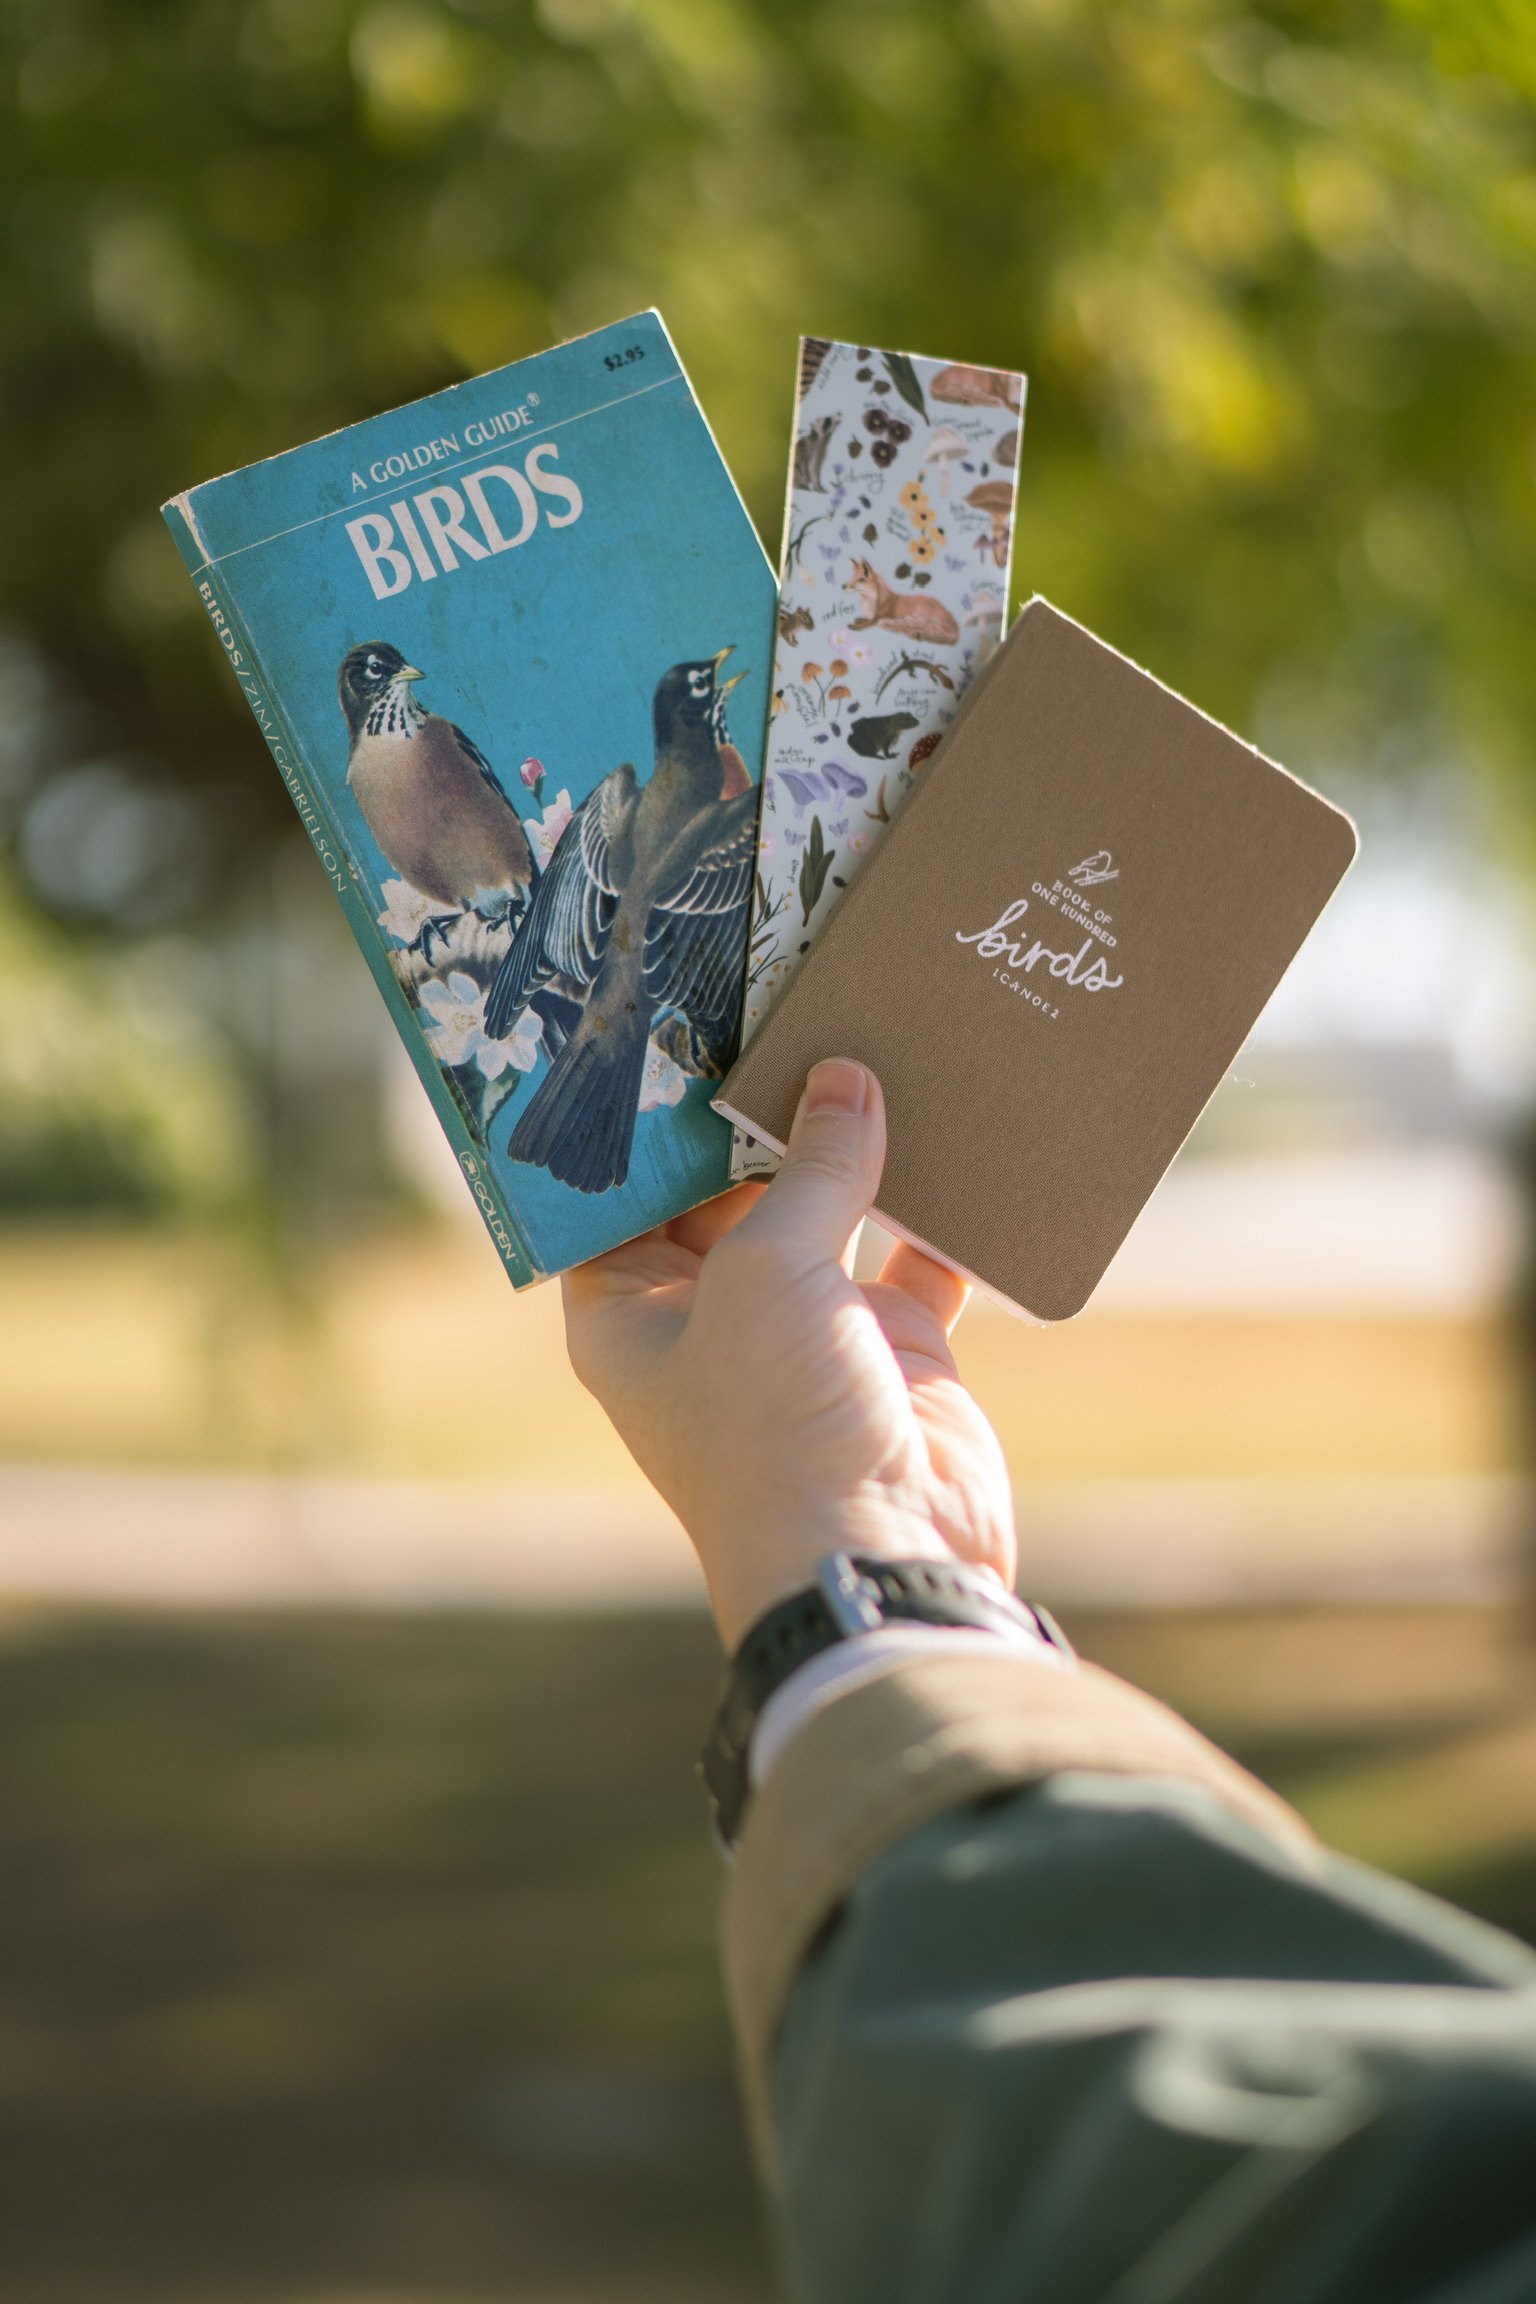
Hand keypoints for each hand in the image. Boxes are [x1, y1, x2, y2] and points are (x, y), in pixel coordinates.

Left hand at [562, 1059, 1017, 1648]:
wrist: (880, 1557)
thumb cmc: (773, 1426)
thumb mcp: (769, 1272)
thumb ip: (811, 1170)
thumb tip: (844, 1079)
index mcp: (631, 1313)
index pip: (624, 1198)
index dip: (653, 1125)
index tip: (688, 1033)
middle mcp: (711, 1319)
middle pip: (731, 1194)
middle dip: (765, 1120)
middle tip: (793, 1014)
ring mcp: (806, 1334)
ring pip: (827, 1215)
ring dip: (854, 1151)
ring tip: (876, 1047)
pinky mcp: (893, 1348)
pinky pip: (914, 1258)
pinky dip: (936, 1211)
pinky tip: (955, 1136)